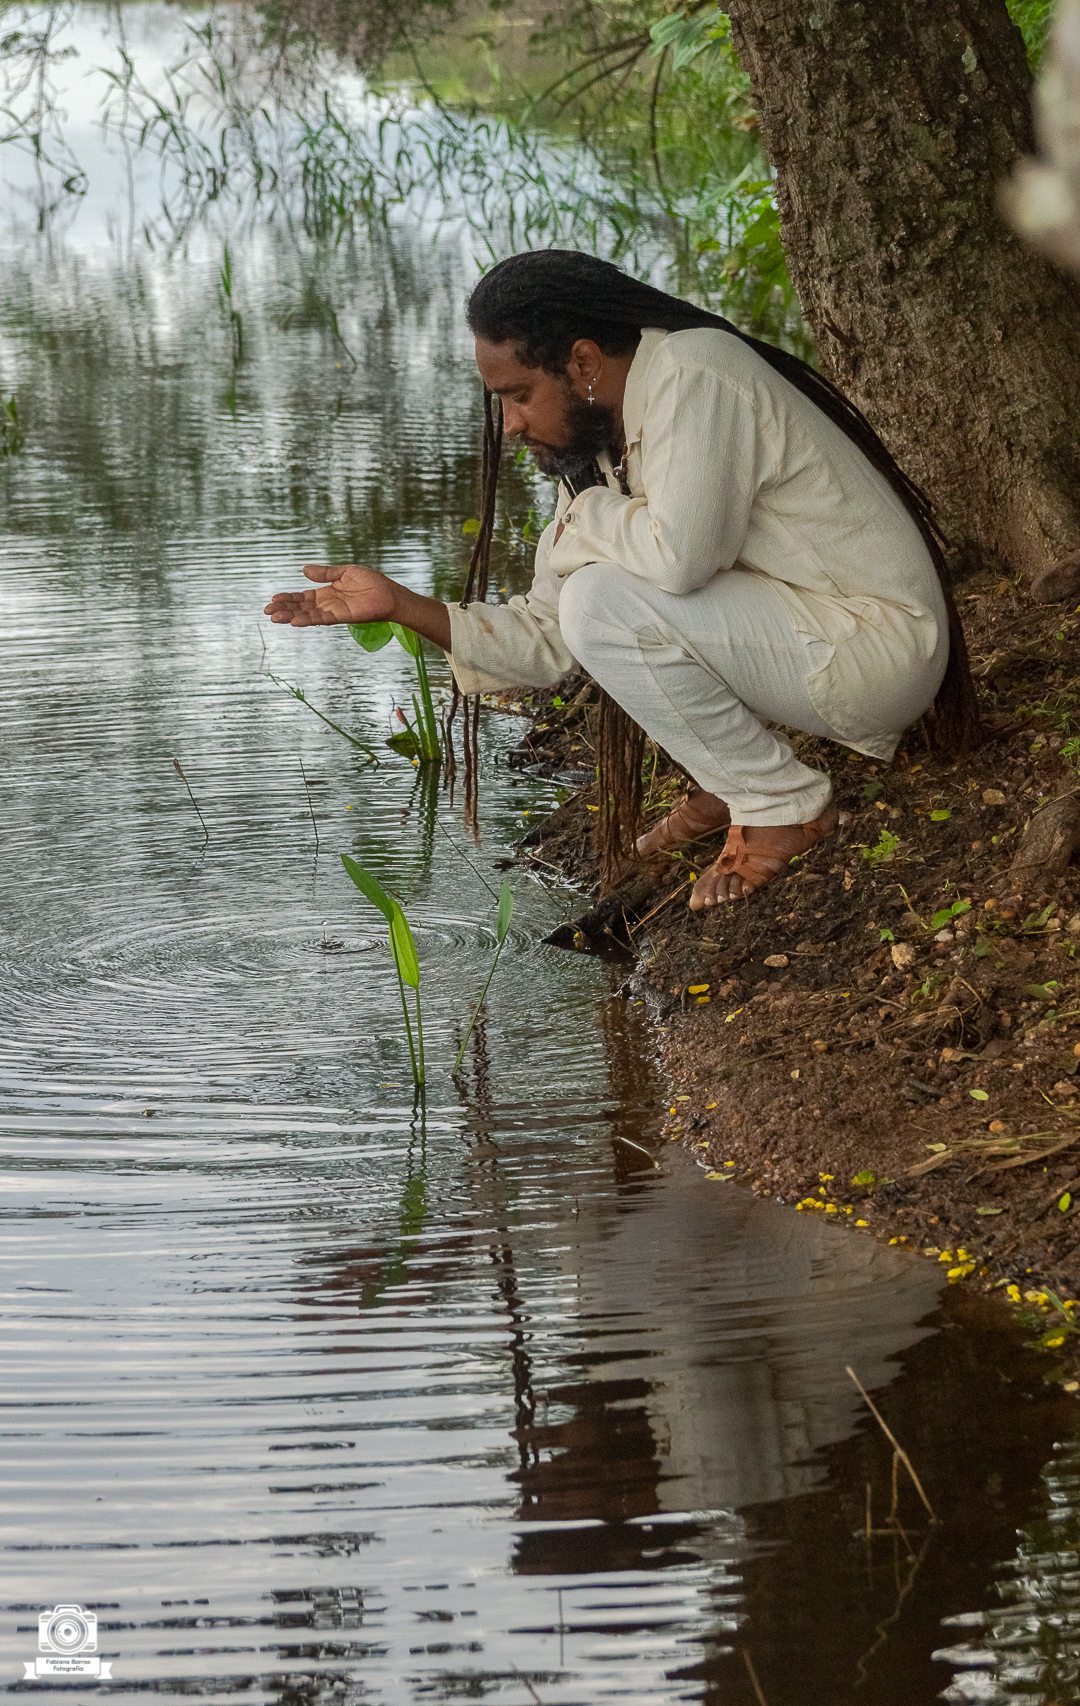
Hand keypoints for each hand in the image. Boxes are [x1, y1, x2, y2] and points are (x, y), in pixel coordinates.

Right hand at [264, 564, 396, 626]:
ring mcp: (333, 611)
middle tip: (267, 612)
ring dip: (291, 616)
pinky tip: (295, 621)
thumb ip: (325, 573)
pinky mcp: (341, 617)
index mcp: (326, 593)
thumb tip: (304, 570)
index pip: (302, 597)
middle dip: (284, 609)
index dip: (288, 598)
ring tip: (274, 618)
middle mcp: (327, 604)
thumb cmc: (371, 582)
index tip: (273, 600)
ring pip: (307, 615)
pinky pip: (321, 619)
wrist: (389, 593)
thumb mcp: (345, 572)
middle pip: (301, 607)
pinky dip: (308, 620)